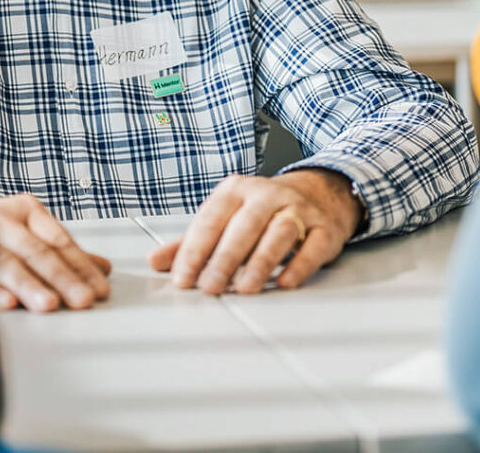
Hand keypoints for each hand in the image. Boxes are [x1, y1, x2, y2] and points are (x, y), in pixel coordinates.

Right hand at [0, 194, 111, 312]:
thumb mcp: (28, 230)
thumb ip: (63, 251)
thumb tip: (104, 268)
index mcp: (23, 209)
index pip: (59, 240)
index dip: (81, 265)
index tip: (100, 289)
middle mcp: (0, 220)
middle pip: (37, 251)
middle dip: (62, 277)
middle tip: (83, 300)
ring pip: (7, 263)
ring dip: (28, 285)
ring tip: (49, 304)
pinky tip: (6, 303)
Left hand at [148, 169, 362, 295]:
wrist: (318, 192)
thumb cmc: (261, 210)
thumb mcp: (225, 218)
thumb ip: (190, 241)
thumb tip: (156, 262)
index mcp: (235, 191)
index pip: (210, 220)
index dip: (194, 250)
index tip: (182, 278)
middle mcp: (265, 195)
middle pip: (242, 227)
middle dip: (224, 259)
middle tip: (210, 287)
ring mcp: (297, 209)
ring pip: (277, 234)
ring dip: (260, 262)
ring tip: (244, 288)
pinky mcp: (324, 227)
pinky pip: (312, 246)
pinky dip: (298, 265)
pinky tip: (285, 282)